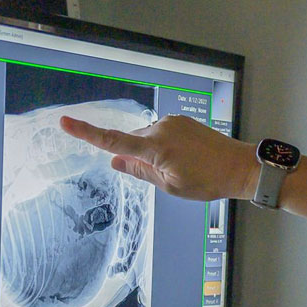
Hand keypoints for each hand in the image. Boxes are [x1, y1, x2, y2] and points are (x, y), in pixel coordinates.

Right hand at [59, 114, 258, 201]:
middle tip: (168, 176)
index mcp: (155, 148)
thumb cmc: (208, 181)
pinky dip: (165, 146)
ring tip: (183, 168)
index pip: (113, 141)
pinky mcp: (181, 121)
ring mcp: (172, 122)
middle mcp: (160, 129)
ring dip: (154, 153)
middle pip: (133, 142)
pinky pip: (161, 133)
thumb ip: (140, 172)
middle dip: (138, 158)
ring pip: (147, 139)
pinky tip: (185, 158)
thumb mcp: (171, 186)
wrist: (240, 166)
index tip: (66, 122)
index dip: (87, 133)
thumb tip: (116, 162)